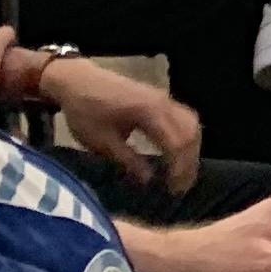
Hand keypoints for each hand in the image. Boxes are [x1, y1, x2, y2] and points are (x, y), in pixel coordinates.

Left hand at [39, 58, 201, 189]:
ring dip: (191, 150)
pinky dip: (187, 137)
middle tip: (181, 187)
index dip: (178, 169)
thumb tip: (149, 180)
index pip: (176, 143)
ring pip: (192, 124)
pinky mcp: (161, 98)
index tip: (173, 191)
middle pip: (190, 133)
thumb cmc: (85, 111)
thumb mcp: (101, 142)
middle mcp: (163, 103)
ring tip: (182, 173)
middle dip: (189, 162)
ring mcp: (164, 98)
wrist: (77, 80)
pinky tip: (179, 152)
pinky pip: (185, 117)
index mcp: (148, 113)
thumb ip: (128, 160)